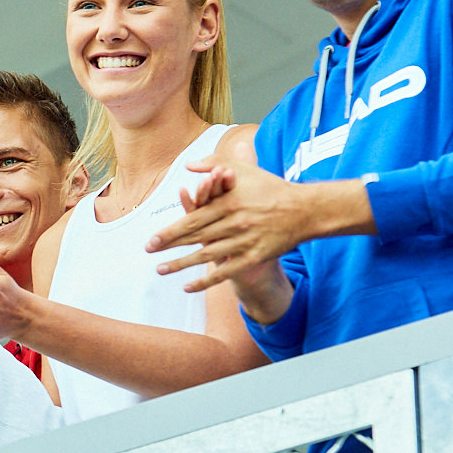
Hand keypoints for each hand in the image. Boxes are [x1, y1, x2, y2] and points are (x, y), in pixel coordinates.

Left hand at [147, 159, 334, 302]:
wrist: (304, 210)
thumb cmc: (271, 188)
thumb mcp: (244, 171)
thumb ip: (215, 165)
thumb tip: (188, 165)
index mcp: (228, 203)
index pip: (192, 219)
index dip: (170, 231)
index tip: (152, 239)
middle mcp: (234, 223)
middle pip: (195, 237)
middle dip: (169, 246)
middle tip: (148, 251)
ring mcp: (244, 241)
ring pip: (206, 256)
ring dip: (181, 265)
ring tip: (160, 270)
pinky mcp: (254, 257)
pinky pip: (225, 272)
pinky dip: (205, 281)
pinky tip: (187, 287)